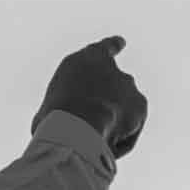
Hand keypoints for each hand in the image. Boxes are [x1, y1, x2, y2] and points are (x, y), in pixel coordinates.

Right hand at [36, 35, 146, 159]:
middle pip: (115, 84)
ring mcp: (129, 84)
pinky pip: (130, 128)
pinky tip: (105, 146)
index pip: (105, 47)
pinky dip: (121, 140)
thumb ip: (63, 113)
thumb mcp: (48, 111)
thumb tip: (66, 130)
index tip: (121, 42)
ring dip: (112, 123)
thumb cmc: (53, 117)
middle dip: (108, 103)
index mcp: (87, 58)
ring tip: (92, 138)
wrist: (78, 123)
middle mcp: (112, 66)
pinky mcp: (141, 104)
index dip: (113, 45)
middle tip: (90, 124)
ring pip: (123, 108)